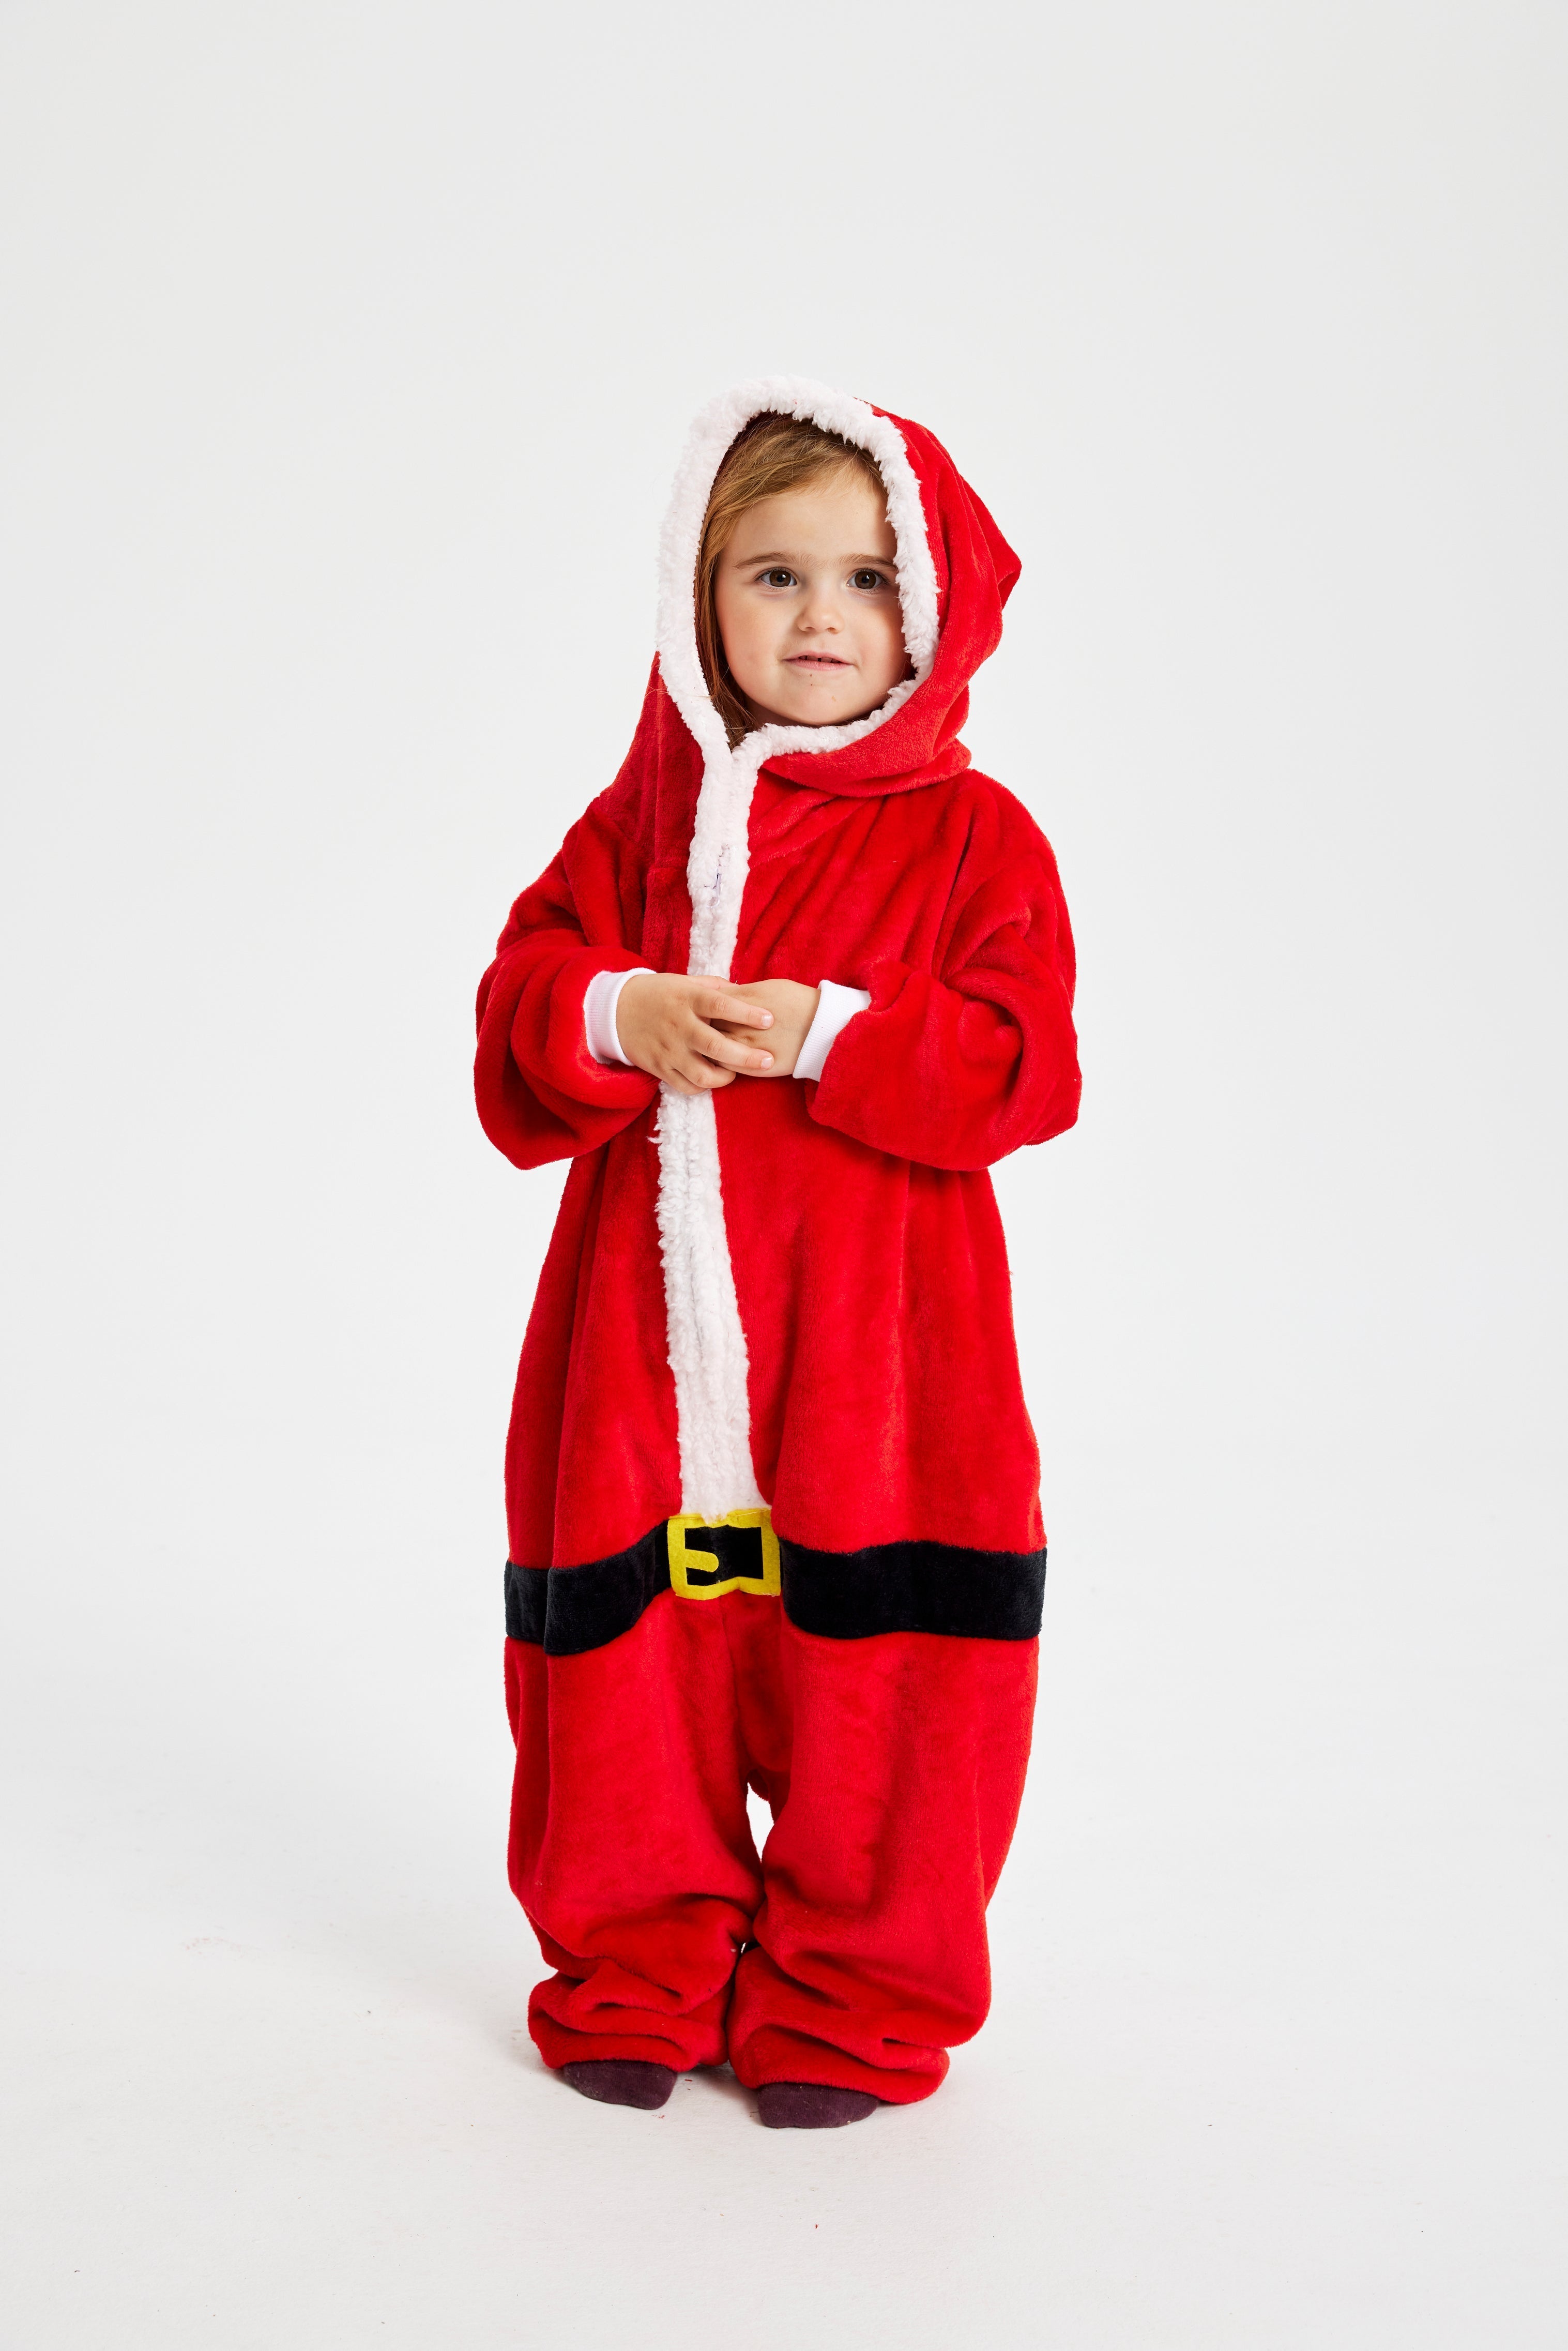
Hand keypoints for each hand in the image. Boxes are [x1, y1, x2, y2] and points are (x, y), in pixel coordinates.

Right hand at [615, 973, 777, 1096]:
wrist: (616, 1010)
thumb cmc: (661, 994)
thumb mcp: (685, 982)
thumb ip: (715, 987)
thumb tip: (747, 990)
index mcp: (687, 998)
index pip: (721, 1005)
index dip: (747, 1013)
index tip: (770, 1019)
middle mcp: (678, 1025)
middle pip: (716, 1046)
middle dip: (746, 1056)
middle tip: (768, 1060)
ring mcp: (668, 1049)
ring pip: (702, 1073)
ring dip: (725, 1077)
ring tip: (737, 1072)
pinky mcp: (659, 1067)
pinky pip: (686, 1086)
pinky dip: (704, 1086)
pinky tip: (714, 1078)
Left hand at [708, 979, 820, 1077]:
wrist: (823, 1027)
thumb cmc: (797, 1002)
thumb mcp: (767, 987)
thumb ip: (739, 993)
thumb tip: (718, 995)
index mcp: (742, 1002)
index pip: (708, 1003)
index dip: (702, 1007)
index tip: (702, 1009)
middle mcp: (740, 1025)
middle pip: (706, 1027)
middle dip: (701, 1026)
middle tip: (700, 1027)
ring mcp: (747, 1048)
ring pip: (712, 1049)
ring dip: (708, 1047)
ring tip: (710, 1044)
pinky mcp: (755, 1068)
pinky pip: (727, 1067)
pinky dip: (721, 1063)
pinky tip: (724, 1057)